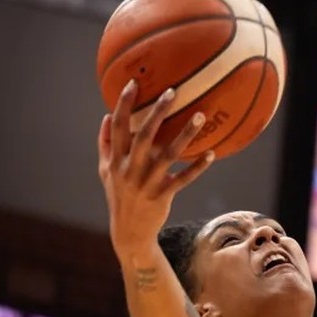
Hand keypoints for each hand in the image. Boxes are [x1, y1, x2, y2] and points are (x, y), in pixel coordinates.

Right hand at [99, 81, 214, 264]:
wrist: (129, 232)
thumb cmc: (119, 196)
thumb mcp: (105, 172)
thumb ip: (105, 144)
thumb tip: (107, 116)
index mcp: (115, 160)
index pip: (118, 127)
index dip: (124, 104)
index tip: (133, 83)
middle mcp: (130, 169)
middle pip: (144, 135)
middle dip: (157, 112)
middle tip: (172, 92)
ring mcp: (147, 183)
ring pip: (168, 155)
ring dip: (185, 135)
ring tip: (200, 116)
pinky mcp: (163, 195)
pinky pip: (183, 179)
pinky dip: (197, 167)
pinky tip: (210, 154)